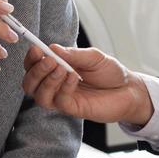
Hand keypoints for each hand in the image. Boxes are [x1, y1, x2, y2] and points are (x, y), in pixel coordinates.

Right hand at [21, 44, 152, 123]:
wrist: (128, 89)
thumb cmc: (110, 73)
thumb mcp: (93, 57)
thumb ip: (73, 54)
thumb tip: (53, 48)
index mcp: (56, 69)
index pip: (33, 66)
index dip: (31, 59)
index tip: (37, 49)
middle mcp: (55, 85)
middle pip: (30, 83)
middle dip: (36, 71)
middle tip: (50, 60)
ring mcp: (62, 98)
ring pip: (39, 95)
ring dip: (47, 80)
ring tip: (62, 69)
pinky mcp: (73, 109)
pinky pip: (59, 101)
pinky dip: (63, 87)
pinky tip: (74, 78)